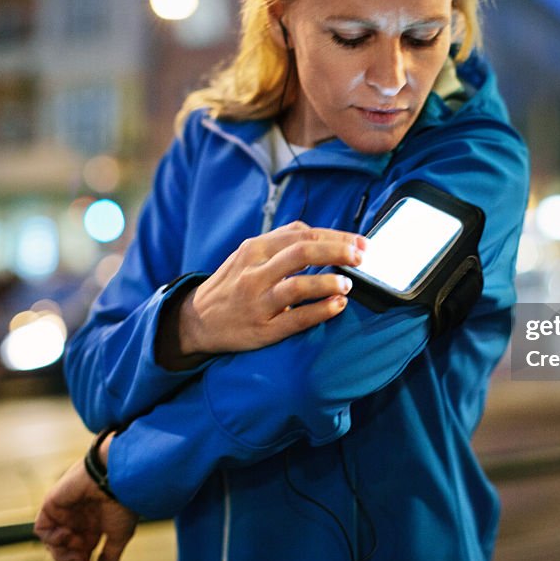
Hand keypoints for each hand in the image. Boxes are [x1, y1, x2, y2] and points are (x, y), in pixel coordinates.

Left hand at [34, 437, 137, 560]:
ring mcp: (64, 513)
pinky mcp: (52, 504)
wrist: (117, 478)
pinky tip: (67, 534)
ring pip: (51, 542)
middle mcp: (78, 519)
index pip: (79, 551)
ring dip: (61, 552)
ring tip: (76, 550)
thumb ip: (110, 556)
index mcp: (93, 525)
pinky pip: (41, 529)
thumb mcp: (119, 535)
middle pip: (63, 550)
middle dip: (69, 560)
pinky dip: (51, 538)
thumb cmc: (122, 502)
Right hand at [178, 221, 365, 354]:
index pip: (302, 234)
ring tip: (348, 283)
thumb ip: (280, 240)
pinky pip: (296, 318)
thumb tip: (318, 232)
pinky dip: (320, 310)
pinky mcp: (263, 328)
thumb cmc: (231, 284)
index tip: (361, 243)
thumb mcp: (247, 254)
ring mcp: (258, 301)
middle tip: (361, 257)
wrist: (197, 321)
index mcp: (255, 248)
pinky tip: (338, 305)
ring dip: (329, 282)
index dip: (336, 237)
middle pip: (303, 252)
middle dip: (338, 252)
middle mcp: (255, 272)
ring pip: (298, 285)